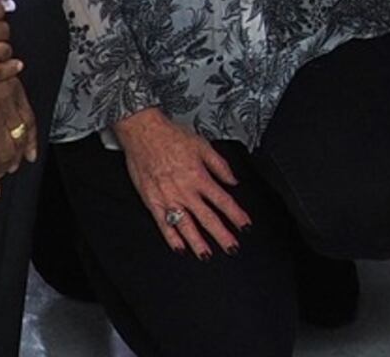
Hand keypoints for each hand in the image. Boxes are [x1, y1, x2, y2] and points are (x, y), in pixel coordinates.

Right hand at [112, 105, 248, 255]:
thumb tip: (233, 180)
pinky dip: (172, 238)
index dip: (236, 215)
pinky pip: (163, 224)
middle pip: (208, 218)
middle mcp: (185, 191)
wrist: (143, 133)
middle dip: (222, 235)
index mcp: (199, 177)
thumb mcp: (203, 145)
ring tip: (207, 255)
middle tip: (232, 248)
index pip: (223, 201)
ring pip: (186, 226)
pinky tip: (180, 248)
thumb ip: (220, 165)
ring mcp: (168, 198)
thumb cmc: (170, 137)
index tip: (245, 225)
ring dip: (198, 243)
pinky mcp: (152, 202)